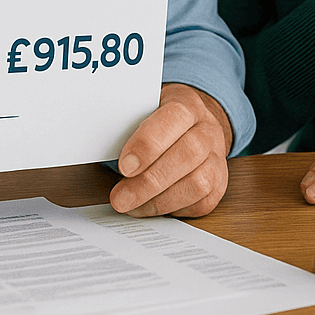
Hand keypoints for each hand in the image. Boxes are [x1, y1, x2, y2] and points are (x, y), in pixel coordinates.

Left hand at [109, 83, 231, 217]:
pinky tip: (150, 208)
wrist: (194, 126)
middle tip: (120, 198)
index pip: (174, 117)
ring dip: (159, 201)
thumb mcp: (143, 111)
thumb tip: (96, 146)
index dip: (149, 143)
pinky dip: (172, 210)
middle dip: (150, 181)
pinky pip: (200, 203)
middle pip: (188, 154)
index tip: (124, 166)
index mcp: (187, 105)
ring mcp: (217, 158)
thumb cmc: (159, 123)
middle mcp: (207, 130)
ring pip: (198, 183)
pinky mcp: (219, 185)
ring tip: (132, 206)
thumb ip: (126, 124)